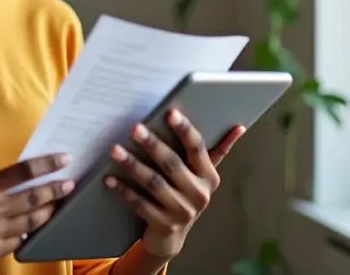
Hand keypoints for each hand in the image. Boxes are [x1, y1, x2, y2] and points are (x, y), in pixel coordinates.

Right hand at [0, 153, 74, 262]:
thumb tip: (20, 176)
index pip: (24, 172)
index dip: (48, 164)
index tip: (65, 159)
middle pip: (34, 199)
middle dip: (55, 191)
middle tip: (69, 185)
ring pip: (30, 222)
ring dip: (46, 213)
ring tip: (55, 206)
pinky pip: (17, 242)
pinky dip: (25, 233)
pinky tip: (30, 226)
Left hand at [105, 111, 245, 258]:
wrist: (171, 236)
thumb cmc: (185, 194)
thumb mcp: (202, 174)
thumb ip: (219, 150)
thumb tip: (239, 127)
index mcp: (209, 177)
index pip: (198, 148)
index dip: (184, 130)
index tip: (170, 112)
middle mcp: (199, 195)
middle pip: (173, 164)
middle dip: (153, 145)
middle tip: (135, 128)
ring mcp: (182, 212)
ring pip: (154, 183)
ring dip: (133, 165)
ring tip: (115, 150)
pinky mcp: (163, 225)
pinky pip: (140, 204)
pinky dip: (124, 190)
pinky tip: (110, 178)